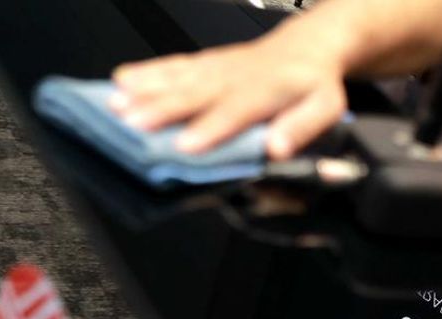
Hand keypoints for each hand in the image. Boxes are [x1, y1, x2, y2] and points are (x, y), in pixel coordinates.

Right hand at [110, 28, 348, 159]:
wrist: (309, 45)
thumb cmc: (314, 83)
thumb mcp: (325, 107)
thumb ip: (302, 127)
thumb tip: (278, 149)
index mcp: (267, 91)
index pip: (235, 112)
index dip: (210, 129)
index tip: (185, 145)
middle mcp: (236, 76)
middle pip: (195, 94)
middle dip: (161, 110)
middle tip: (132, 124)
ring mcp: (216, 67)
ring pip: (178, 78)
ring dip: (144, 90)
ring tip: (116, 101)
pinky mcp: (204, 62)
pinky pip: (173, 65)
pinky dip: (145, 71)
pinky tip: (121, 78)